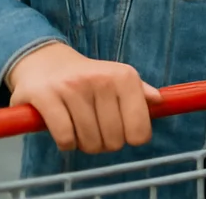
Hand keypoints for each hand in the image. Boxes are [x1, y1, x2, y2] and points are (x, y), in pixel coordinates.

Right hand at [6, 42, 161, 153]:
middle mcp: (101, 80)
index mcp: (124, 77)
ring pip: (89, 142)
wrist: (46, 61)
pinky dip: (66, 143)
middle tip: (97, 130)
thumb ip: (139, 92)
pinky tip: (66, 132)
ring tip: (81, 129)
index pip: (140, 128)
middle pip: (114, 139)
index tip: (124, 133)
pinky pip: (65, 138)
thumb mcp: (118, 78)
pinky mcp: (46, 97)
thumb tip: (160, 102)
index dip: (133, 138)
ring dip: (85, 144)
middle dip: (106, 143)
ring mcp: (72, 88)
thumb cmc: (88, 77)